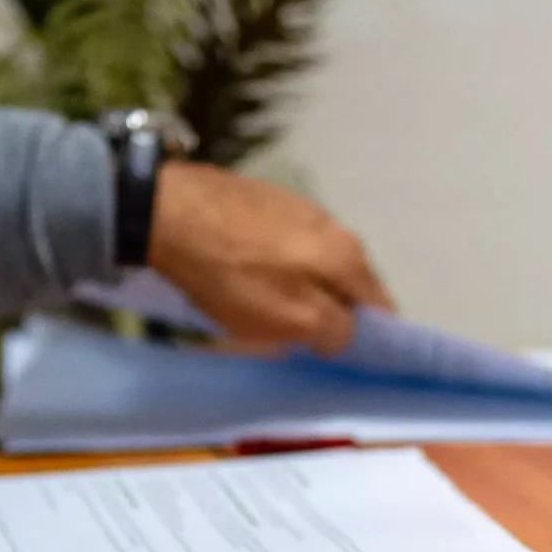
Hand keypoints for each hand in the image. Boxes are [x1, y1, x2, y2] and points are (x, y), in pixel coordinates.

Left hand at [145, 162, 394, 356]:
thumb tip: (349, 334)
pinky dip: (277, 264)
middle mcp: (337, 224)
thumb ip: (333, 331)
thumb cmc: (234, 277)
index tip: (344, 354)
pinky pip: (285, 244)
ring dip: (304, 286)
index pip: (382, 307)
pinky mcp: (266, 198)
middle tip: (302, 335)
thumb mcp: (291, 321)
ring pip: (316, 262)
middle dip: (333, 310)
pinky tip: (248, 272)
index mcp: (351, 256)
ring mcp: (301, 205)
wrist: (170, 212)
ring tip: (270, 304)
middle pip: (348, 282)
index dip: (368, 336)